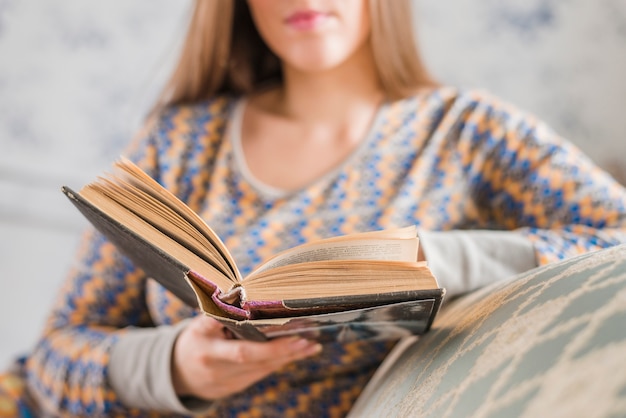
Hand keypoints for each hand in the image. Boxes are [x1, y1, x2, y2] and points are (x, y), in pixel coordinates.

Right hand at [171, 315, 321, 399]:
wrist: (179, 374)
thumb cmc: (194, 341)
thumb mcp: (200, 325)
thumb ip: (220, 313)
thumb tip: (242, 294)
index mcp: (210, 353)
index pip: (243, 352)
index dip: (270, 347)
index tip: (293, 336)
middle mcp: (222, 371)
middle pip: (259, 362)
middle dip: (286, 351)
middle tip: (309, 341)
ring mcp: (231, 382)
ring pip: (265, 369)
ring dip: (289, 357)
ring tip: (311, 345)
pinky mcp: (239, 386)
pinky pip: (262, 373)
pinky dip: (280, 361)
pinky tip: (298, 352)